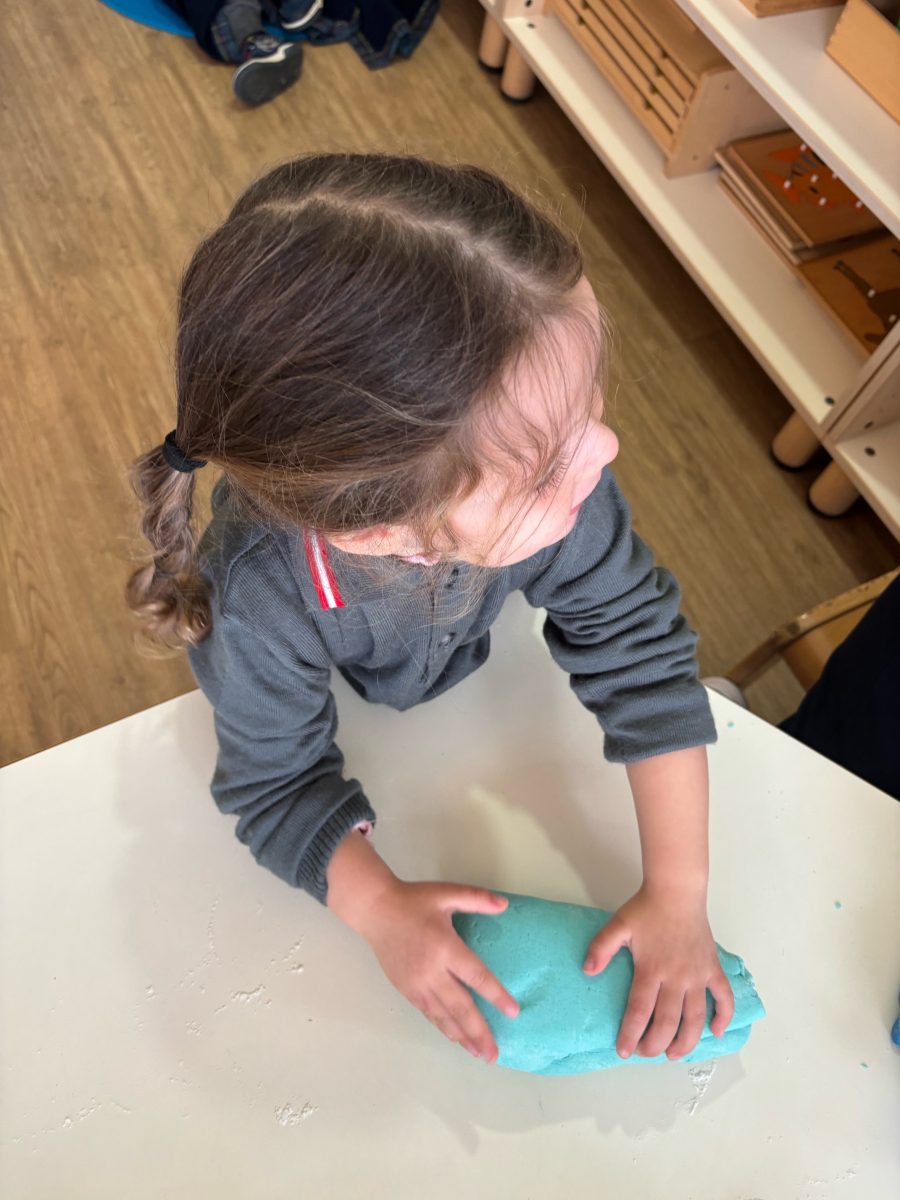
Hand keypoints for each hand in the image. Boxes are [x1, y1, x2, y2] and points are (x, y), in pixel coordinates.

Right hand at [357, 880, 519, 1061]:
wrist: (374, 910)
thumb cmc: (413, 900)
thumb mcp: (446, 892)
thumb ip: (476, 898)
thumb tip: (504, 905)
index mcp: (445, 947)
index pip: (476, 976)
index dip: (496, 995)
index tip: (513, 1012)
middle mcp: (431, 971)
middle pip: (460, 1006)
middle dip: (479, 1031)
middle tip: (495, 1054)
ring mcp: (416, 983)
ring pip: (443, 1016)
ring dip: (462, 1036)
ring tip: (479, 1053)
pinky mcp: (405, 989)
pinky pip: (428, 1012)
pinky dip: (442, 1027)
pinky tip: (454, 1037)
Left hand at [583, 885, 733, 1060]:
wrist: (677, 891)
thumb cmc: (647, 908)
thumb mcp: (618, 925)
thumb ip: (601, 948)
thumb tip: (587, 970)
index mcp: (651, 969)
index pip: (639, 1011)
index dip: (631, 1034)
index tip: (624, 1051)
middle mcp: (676, 978)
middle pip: (667, 1021)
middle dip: (656, 1044)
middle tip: (646, 1053)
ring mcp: (697, 975)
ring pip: (695, 1017)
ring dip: (687, 1041)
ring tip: (675, 1055)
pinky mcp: (712, 969)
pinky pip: (723, 997)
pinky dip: (723, 1015)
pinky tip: (717, 1031)